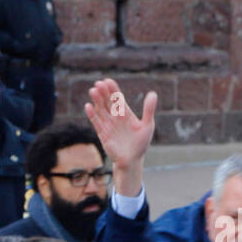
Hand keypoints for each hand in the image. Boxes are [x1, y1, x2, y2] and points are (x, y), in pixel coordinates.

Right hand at [84, 79, 155, 193]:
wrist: (132, 160)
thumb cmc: (141, 144)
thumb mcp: (148, 125)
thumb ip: (148, 110)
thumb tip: (153, 93)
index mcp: (126, 113)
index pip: (118, 98)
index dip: (113, 90)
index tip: (108, 81)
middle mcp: (115, 117)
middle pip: (107, 102)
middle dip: (103, 93)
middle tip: (99, 83)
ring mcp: (108, 125)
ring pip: (101, 110)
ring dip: (97, 100)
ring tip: (93, 90)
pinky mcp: (102, 134)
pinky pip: (96, 122)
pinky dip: (92, 114)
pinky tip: (88, 106)